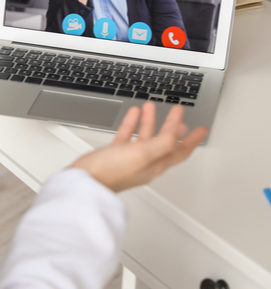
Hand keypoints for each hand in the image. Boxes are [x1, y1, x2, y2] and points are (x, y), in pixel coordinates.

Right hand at [70, 101, 207, 191]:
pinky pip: (127, 135)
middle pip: (164, 141)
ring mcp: (129, 158)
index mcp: (156, 164)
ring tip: (152, 106)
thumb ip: (162, 143)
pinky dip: (131, 123)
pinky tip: (133, 114)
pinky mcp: (114, 154)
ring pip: (145, 135)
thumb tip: (178, 133)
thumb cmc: (111, 172)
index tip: (202, 129)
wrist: (86, 182)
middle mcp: (145, 162)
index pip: (180, 150)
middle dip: (172, 126)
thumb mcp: (142, 154)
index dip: (193, 139)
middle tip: (178, 114)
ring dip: (150, 120)